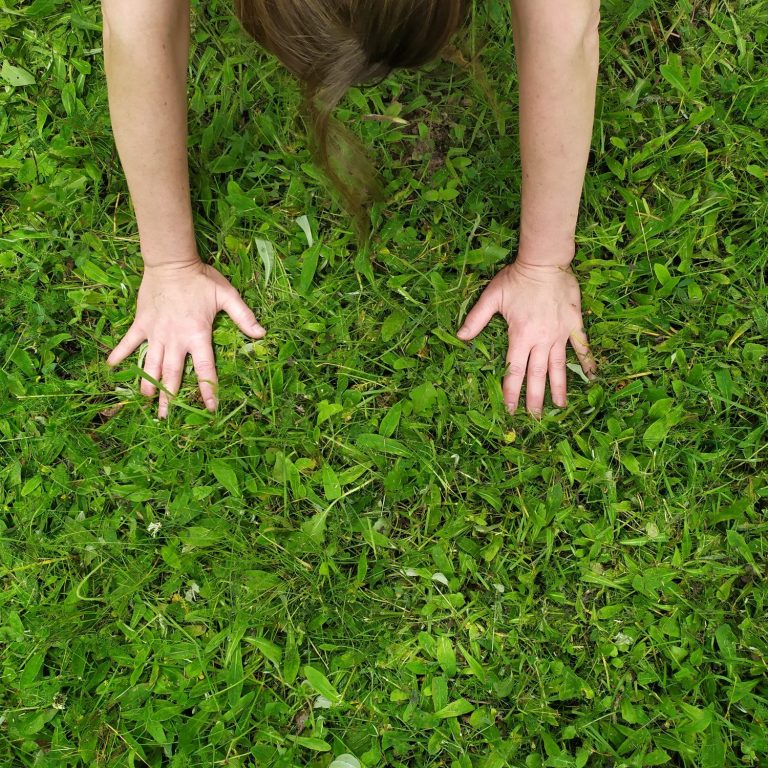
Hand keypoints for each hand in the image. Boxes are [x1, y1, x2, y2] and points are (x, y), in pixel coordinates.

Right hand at [106, 259, 264, 418]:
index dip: (208, 389)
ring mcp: (156, 333)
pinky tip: (111, 368)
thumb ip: (244, 317)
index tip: (210, 409)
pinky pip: (129, 342)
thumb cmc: (201, 279)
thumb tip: (262, 334)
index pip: (205, 369)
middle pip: (172, 374)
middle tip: (166, 418)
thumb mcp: (227, 296)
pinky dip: (120, 354)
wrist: (171, 262)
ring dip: (148, 384)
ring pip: (150, 364)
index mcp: (197, 335)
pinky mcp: (141, 324)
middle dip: (170, 397)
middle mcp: (176, 339)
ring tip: (146, 401)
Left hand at [457, 259, 595, 415]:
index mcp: (520, 336)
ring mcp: (559, 334)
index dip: (511, 391)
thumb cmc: (517, 278)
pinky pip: (581, 347)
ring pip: (558, 367)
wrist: (545, 261)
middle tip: (534, 417)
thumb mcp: (492, 297)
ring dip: (559, 388)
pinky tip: (591, 377)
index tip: (510, 409)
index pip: (513, 370)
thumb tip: (459, 336)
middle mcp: (541, 340)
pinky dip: (587, 362)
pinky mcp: (574, 324)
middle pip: (536, 375)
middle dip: (534, 398)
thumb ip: (476, 319)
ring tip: (560, 407)